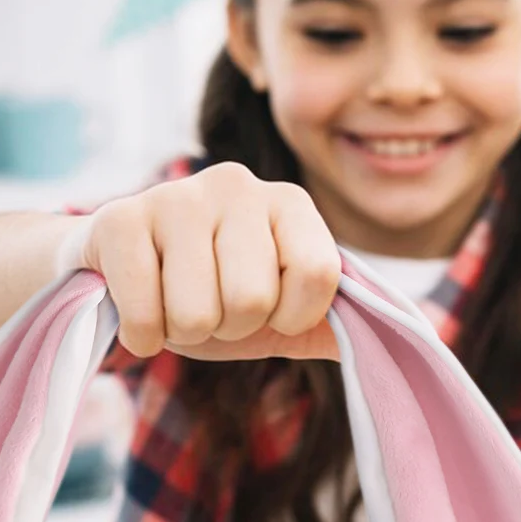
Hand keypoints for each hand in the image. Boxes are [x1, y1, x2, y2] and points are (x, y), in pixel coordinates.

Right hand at [71, 163, 342, 362]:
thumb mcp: (279, 314)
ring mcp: (176, 196)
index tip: (269, 312)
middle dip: (229, 327)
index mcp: (290, 203)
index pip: (318, 275)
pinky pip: (144, 313)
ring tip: (174, 303)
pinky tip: (139, 311)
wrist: (119, 274)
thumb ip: (330, 323)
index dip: (291, 316)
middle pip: (253, 299)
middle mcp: (238, 184)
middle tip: (211, 308)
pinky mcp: (119, 220)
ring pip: (197, 313)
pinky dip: (142, 335)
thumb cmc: (211, 293)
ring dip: (182, 332)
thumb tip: (401, 337)